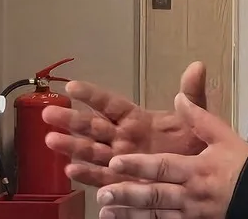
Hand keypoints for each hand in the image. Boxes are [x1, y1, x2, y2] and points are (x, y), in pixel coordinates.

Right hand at [43, 61, 209, 186]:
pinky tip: (71, 170)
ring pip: (91, 152)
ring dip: (71, 146)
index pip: (109, 104)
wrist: (199, 177)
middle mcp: (122, 138)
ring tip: (50, 140)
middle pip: (92, 127)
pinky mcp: (123, 182)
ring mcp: (120, 160)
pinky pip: (102, 177)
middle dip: (70, 120)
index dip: (91, 95)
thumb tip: (197, 66)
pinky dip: (86, 175)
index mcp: (135, 120)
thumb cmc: (193, 145)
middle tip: (48, 113)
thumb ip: (192, 95)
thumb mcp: (194, 118)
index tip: (72, 86)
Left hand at [95, 92, 247, 218]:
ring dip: (129, 214)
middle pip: (155, 196)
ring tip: (106, 210)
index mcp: (197, 168)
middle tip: (103, 193)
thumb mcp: (225, 136)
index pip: (162, 167)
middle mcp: (191, 194)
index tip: (116, 163)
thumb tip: (179, 97)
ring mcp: (191, 215)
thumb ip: (200, 118)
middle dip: (127, 194)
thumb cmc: (243, 165)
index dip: (139, 166)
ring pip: (156, 216)